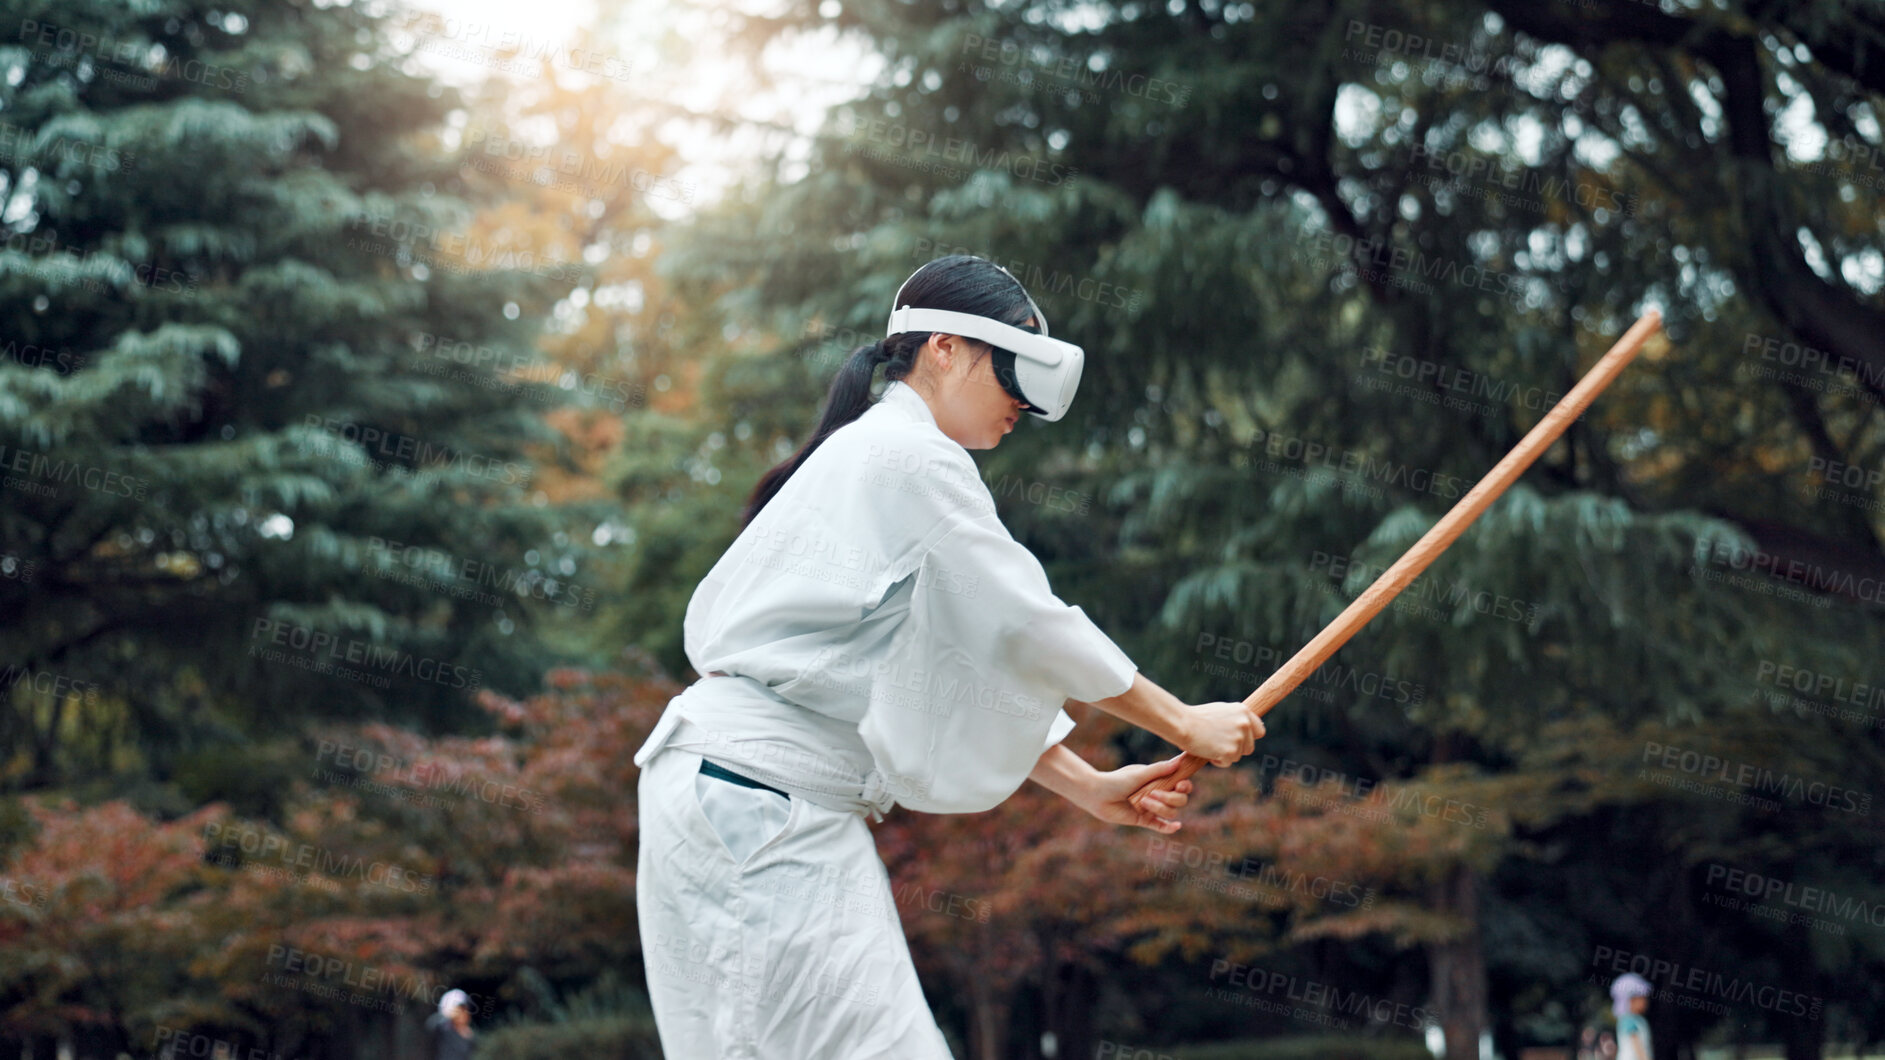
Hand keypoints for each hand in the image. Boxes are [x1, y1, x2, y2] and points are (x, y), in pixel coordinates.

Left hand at [1076, 753, 1194, 832]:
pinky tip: (1176, 826)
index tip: (1180, 784)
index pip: (1181, 784)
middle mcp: (1158, 794)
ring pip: (1170, 812)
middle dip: (1170, 798)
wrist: (1097, 794)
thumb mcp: (1139, 774)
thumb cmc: (1117, 780)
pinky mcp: (1143, 819)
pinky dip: (1169, 827)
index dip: (1185, 786)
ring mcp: (1152, 808)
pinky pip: (1161, 826)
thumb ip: (1159, 769)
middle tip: (1154, 793)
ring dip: (1160, 808)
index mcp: (1159, 780)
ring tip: (1143, 802)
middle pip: (1180, 800)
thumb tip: (1179, 761)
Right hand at [1180, 701, 1263, 766]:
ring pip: (1238, 756)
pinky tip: (1206, 751)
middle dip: (1236, 750)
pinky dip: (1217, 761)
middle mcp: (1244, 724)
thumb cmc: (1196, 717)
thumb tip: (1244, 729)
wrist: (1183, 723)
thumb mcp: (1220, 711)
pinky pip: (1227, 763)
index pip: (1259, 730)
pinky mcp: (1231, 752)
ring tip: (1209, 745)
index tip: (1241, 742)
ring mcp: (1239, 738)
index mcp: (1243, 711)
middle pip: (1249, 747)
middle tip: (1218, 745)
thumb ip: (1235, 719)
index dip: (1249, 738)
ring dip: (1225, 755)